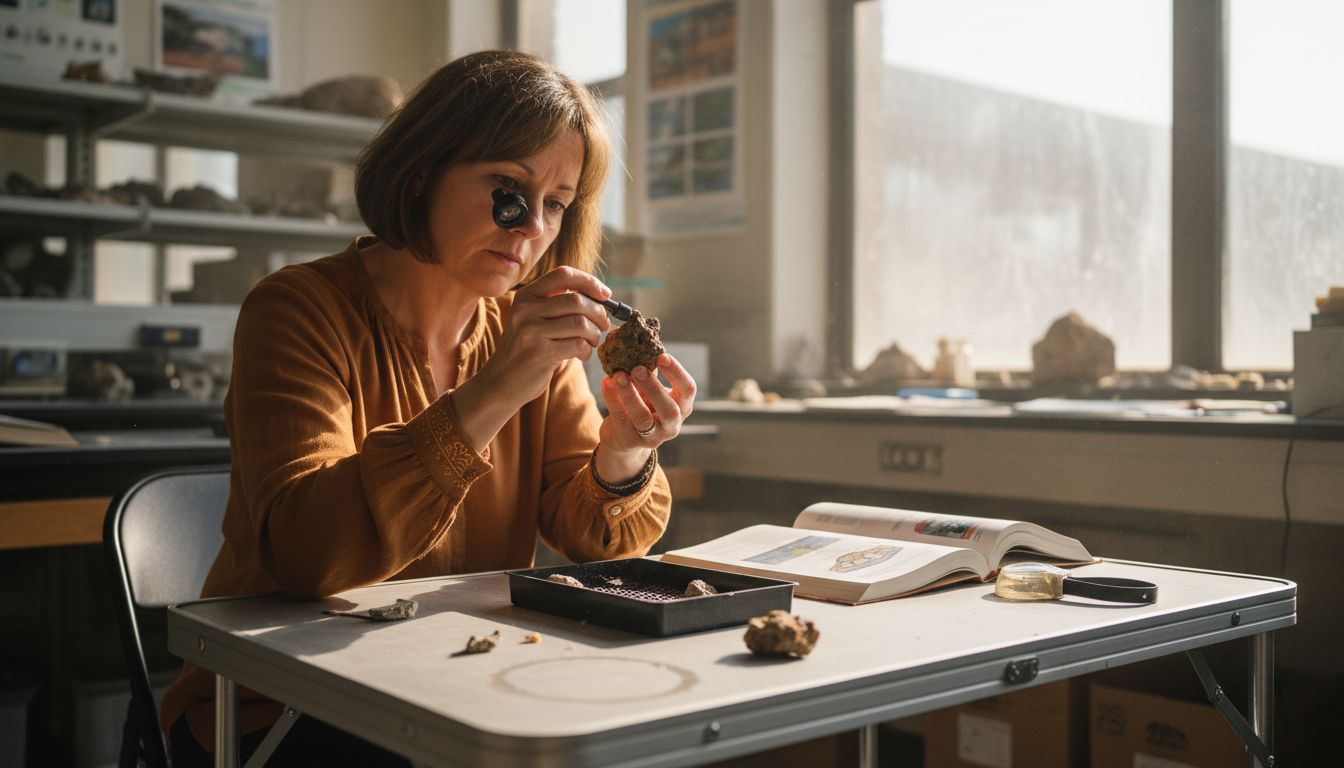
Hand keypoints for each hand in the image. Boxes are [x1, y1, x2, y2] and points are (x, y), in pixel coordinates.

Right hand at [452, 266, 612, 449]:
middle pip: (577, 299)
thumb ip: (557, 305)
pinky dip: (587, 350)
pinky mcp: (540, 353)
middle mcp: (526, 309)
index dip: (589, 282)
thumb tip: (600, 297)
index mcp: (526, 295)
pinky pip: (578, 344)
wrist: (501, 382)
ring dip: (594, 334)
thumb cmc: (526, 349)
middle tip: (603, 325)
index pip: (563, 274)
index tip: (605, 295)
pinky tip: (582, 354)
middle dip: (598, 313)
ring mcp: (531, 331)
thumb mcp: (533, 319)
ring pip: (580, 323)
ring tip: (592, 342)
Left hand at [595, 353, 697, 482]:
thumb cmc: (643, 406)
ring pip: (642, 417)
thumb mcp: (651, 390)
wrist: (625, 438)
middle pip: (669, 410)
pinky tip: (606, 382)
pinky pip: (620, 418)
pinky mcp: (630, 440)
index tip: (662, 356)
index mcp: (682, 406)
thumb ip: (651, 373)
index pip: (688, 390)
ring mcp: (651, 436)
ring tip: (618, 375)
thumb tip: (643, 345)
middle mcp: (671, 425)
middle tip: (638, 368)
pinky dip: (612, 399)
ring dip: (630, 394)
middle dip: (654, 388)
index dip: (677, 373)